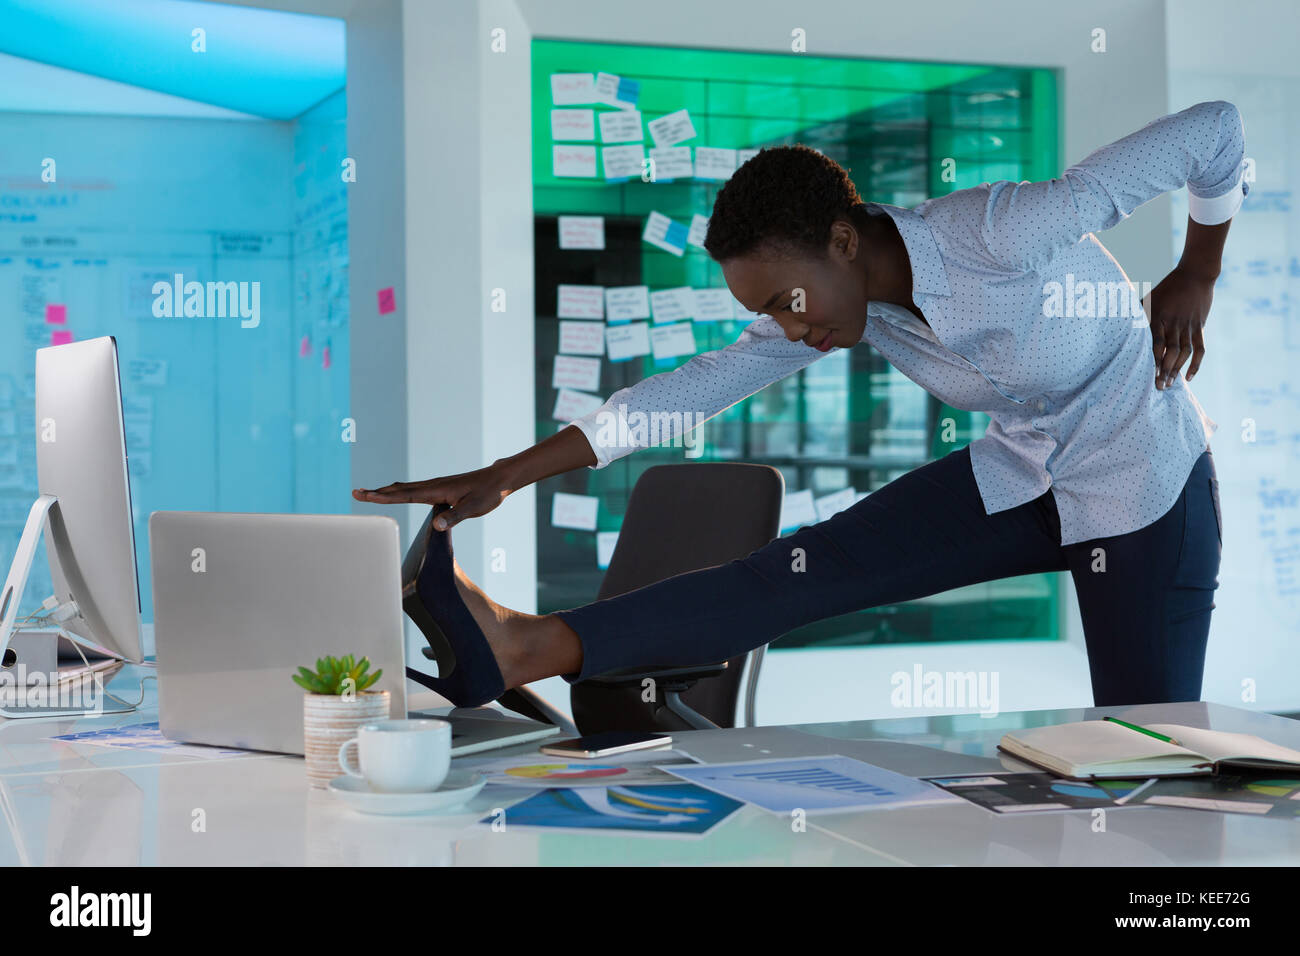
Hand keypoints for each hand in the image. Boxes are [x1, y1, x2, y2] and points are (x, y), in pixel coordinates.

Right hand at [352, 463, 513, 529]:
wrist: (499, 479)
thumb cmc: (488, 494)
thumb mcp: (473, 508)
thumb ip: (455, 517)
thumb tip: (437, 525)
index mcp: (436, 490)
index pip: (404, 495)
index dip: (383, 497)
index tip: (364, 495)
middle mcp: (433, 485)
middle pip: (398, 489)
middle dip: (377, 492)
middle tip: (356, 492)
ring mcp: (436, 486)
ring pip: (405, 488)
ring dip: (386, 491)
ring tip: (369, 493)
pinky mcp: (441, 488)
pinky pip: (415, 489)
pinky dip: (400, 491)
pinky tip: (398, 493)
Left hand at [1142, 266, 1215, 388]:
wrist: (1194, 275)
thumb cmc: (1166, 288)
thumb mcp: (1147, 298)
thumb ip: (1135, 313)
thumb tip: (1114, 323)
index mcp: (1158, 317)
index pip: (1155, 343)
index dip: (1152, 360)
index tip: (1148, 375)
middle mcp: (1174, 323)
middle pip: (1170, 351)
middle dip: (1165, 370)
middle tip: (1159, 387)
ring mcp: (1188, 326)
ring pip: (1184, 353)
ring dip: (1177, 370)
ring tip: (1170, 384)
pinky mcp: (1199, 327)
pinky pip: (1199, 348)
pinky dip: (1196, 364)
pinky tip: (1189, 377)